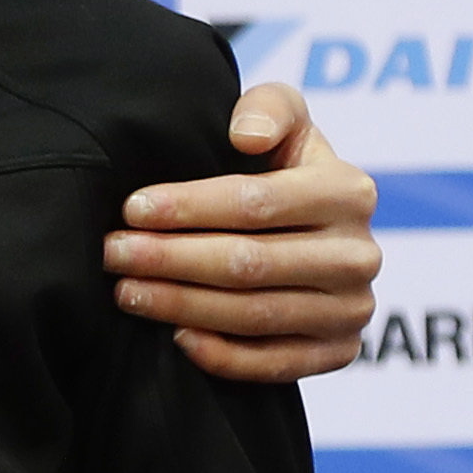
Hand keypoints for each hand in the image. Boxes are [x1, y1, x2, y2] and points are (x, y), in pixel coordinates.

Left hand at [106, 84, 378, 384]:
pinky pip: (276, 364)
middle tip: (113, 253)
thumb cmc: (283, 164)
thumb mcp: (284, 118)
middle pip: (249, 263)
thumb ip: (269, 108)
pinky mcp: (340, 351)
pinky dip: (223, 356)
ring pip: (254, 315)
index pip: (256, 202)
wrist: (316, 225)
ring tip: (125, 291)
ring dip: (181, 305)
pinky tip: (176, 337)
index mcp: (349, 191)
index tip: (132, 209)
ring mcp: (352, 309)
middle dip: (170, 258)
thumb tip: (246, 138)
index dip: (188, 207)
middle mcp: (358, 255)